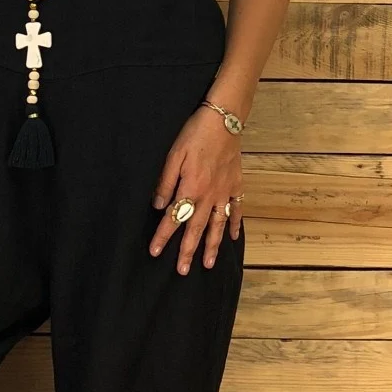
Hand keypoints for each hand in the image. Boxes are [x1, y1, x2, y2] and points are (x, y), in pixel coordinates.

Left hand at [149, 104, 243, 274]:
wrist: (224, 120)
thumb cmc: (195, 135)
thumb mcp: (174, 156)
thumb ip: (165, 183)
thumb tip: (159, 206)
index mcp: (190, 189)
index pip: (173, 219)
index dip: (163, 236)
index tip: (154, 252)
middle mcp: (208, 196)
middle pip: (196, 229)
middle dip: (187, 251)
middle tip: (182, 271)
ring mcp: (224, 193)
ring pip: (217, 226)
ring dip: (213, 246)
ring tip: (209, 264)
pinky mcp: (235, 186)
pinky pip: (237, 210)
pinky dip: (235, 225)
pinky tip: (233, 239)